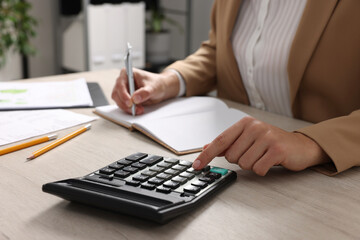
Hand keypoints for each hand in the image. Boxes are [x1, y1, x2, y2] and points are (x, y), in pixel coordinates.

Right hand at [111, 68, 179, 114]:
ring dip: (127, 108)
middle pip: (117, 94)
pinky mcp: (125, 98)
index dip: (123, 94)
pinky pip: (123, 105)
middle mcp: (123, 81)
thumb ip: (144, 93)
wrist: (161, 88)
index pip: (120, 84)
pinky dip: (129, 109)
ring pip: (118, 101)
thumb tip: (135, 99)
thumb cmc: (157, 84)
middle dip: (125, 104)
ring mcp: (123, 90)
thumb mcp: (153, 88)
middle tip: (134, 110)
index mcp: (127, 73)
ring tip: (139, 110)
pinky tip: (138, 110)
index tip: (130, 103)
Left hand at [192, 116, 329, 175]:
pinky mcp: (277, 150)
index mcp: (245, 123)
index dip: (207, 155)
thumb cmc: (272, 142)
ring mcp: (267, 137)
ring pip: (244, 164)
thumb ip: (228, 143)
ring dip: (253, 165)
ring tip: (263, 157)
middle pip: (232, 156)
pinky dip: (263, 170)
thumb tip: (206, 147)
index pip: (220, 141)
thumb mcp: (248, 138)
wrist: (300, 146)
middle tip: (254, 154)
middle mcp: (255, 127)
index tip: (196, 165)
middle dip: (241, 160)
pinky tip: (270, 162)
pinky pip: (258, 169)